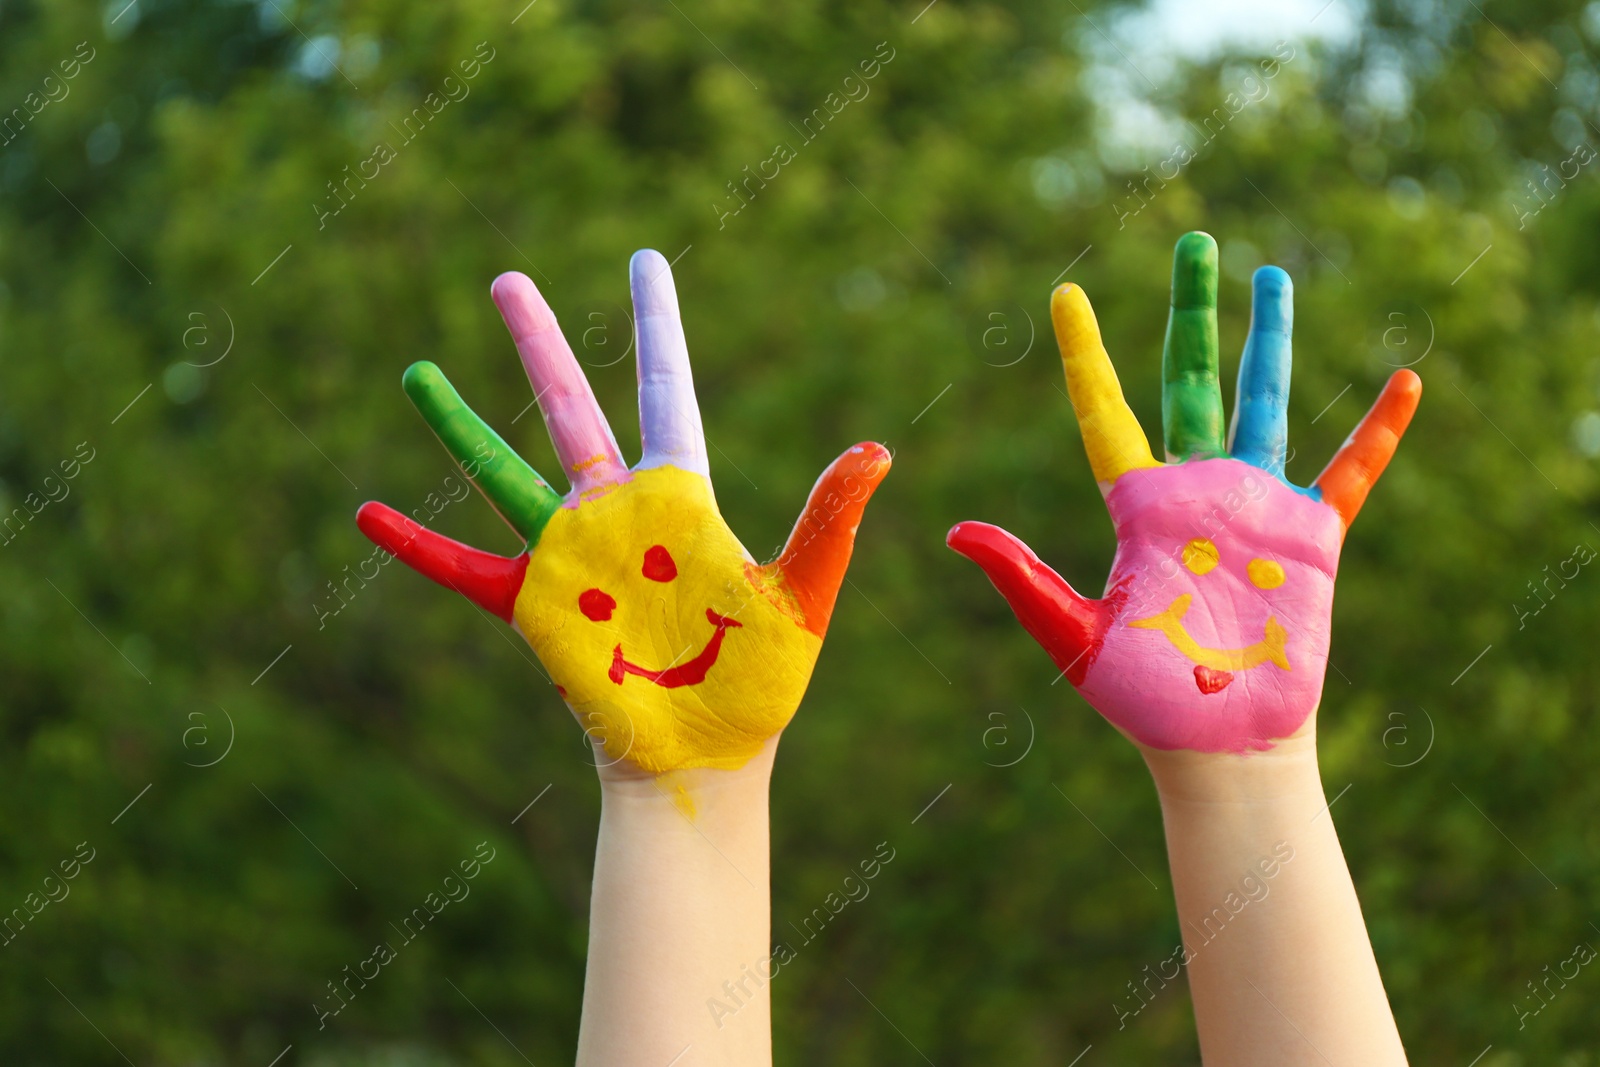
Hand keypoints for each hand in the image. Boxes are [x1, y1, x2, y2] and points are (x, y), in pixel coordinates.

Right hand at [358, 250, 889, 776]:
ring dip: (460, 424)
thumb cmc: (761, 681)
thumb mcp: (801, 595)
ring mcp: (572, 555)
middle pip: (571, 407)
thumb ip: (828, 518)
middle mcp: (618, 511)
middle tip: (506, 280)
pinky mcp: (539, 605)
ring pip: (506, 469)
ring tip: (415, 372)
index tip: (644, 262)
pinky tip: (366, 516)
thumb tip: (879, 448)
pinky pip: (467, 568)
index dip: (655, 323)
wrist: (706, 756)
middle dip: (540, 342)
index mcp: (681, 496)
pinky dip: (419, 546)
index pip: (664, 388)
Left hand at [948, 232, 1418, 753]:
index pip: (1106, 411)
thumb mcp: (1074, 635)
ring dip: (1270, 337)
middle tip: (1193, 240)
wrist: (1219, 744)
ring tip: (1271, 274)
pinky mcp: (1311, 535)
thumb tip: (954, 533)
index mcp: (1137, 506)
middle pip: (1191, 378)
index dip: (1086, 354)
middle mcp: (1195, 489)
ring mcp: (1256, 506)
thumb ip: (1023, 577)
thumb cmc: (1145, 700)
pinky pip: (1351, 469)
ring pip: (1263, 399)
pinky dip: (1378, 428)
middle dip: (1193, 309)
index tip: (1066, 295)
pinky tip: (1404, 379)